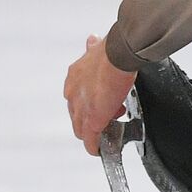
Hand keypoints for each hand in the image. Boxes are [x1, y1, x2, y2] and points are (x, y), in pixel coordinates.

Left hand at [64, 34, 136, 155]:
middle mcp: (73, 92)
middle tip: (112, 115)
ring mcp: (81, 108)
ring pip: (81, 128)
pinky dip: (94, 146)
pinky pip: (90, 139)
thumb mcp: (98, 48)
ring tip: (111, 129)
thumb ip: (93, 49)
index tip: (102, 104)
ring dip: (95, 131)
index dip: (90, 102)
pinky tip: (99, 151)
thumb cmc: (113, 51)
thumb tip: (92, 41)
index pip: (76, 96)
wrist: (118, 55)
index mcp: (74, 76)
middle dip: (94, 117)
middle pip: (77, 114)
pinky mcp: (91, 120)